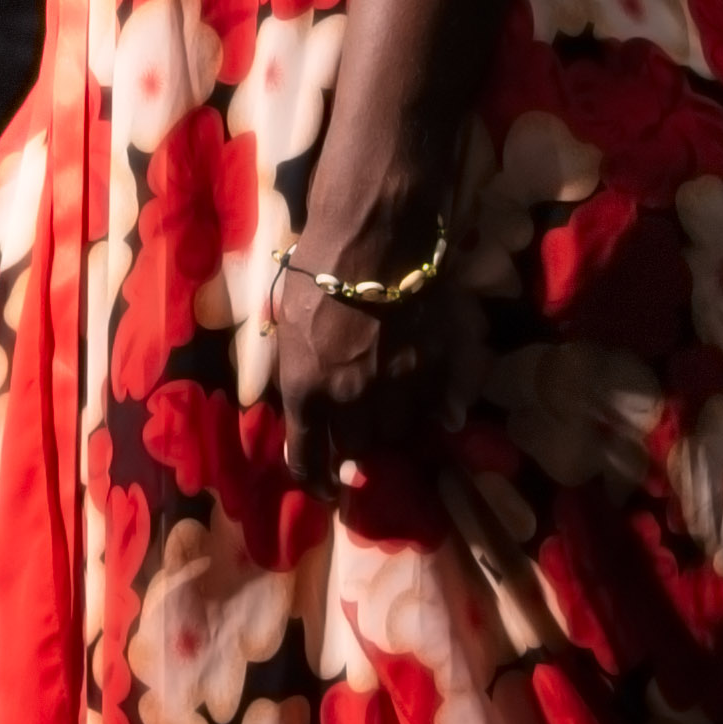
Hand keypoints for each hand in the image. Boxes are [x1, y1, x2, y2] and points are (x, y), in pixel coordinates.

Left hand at [271, 249, 469, 496]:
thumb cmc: (316, 270)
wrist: (373, 235)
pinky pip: (435, 410)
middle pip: (356, 450)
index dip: (314, 481)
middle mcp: (351, 399)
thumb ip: (297, 375)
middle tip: (355, 441)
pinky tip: (434, 412)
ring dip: (390, 430)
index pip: (307, 459)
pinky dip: (432, 414)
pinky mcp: (434, 367)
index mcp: (305, 390)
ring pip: (397, 434)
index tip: (323, 489)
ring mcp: (397, 386)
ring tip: (389, 417)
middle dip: (352, 449)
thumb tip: (310, 413)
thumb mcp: (287, 326)